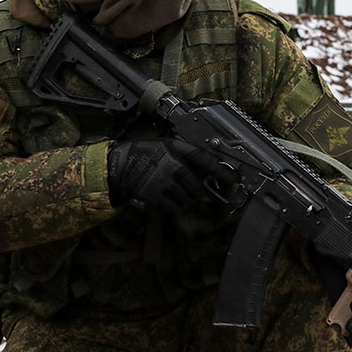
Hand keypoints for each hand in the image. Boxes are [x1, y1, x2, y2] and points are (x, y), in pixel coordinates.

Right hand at [107, 138, 231, 212]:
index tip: (233, 178)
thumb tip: (209, 168)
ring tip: (180, 189)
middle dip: (205, 191)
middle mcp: (174, 167)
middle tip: (206, 191)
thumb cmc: (143, 152)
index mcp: (177, 150)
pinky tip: (170, 196)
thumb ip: (186, 154)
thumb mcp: (166, 144)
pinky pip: (176, 207)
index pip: (206, 160)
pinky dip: (177, 204)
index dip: (222, 171)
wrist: (118, 165)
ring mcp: (166, 184)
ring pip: (190, 198)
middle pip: (200, 186)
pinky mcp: (157, 198)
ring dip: (190, 197)